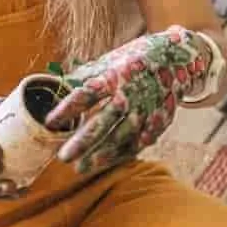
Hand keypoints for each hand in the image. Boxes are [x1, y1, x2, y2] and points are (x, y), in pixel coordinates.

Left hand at [53, 28, 218, 174]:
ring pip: (121, 137)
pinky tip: (105, 163)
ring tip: (81, 168)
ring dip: (101, 154)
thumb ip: (84, 76)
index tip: (50, 123)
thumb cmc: (133, 61)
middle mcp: (130, 93)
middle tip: (63, 157)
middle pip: (104, 120)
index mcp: (114, 75)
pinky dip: (121, 154)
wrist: (177, 58)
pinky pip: (138, 142)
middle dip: (83, 141)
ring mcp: (146, 109)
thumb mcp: (109, 61)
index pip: (87, 93)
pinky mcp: (158, 121)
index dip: (68, 108)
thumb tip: (55, 86)